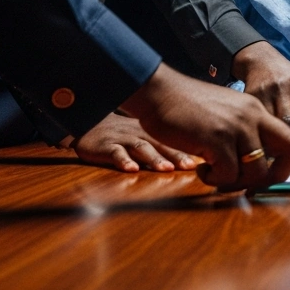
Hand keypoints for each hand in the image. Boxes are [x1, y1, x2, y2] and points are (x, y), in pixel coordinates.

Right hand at [73, 113, 200, 172]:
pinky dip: (123, 161)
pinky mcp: (105, 145)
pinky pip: (115, 152)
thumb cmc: (118, 133)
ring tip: (166, 169)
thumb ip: (161, 146)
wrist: (86, 121)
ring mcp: (122, 139)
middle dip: (176, 156)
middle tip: (190, 166)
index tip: (202, 162)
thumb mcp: (141, 135)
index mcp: (150, 133)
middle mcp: (139, 134)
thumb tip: (190, 162)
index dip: (187, 152)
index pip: (172, 142)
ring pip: (140, 147)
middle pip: (161, 144)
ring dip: (154, 159)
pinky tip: (131, 169)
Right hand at [120, 62, 289, 190]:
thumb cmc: (188, 107)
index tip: (269, 176)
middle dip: (277, 175)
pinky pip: (228, 174)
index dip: (287, 163)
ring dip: (237, 182)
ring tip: (216, 174)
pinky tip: (202, 170)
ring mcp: (236, 127)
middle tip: (251, 184)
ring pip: (257, 170)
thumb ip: (243, 132)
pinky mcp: (216, 139)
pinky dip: (215, 180)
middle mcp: (253, 116)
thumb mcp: (226, 113)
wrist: (159, 92)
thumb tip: (257, 164)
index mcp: (256, 110)